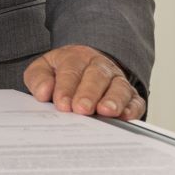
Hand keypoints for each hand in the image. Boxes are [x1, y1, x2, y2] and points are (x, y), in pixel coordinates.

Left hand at [23, 45, 145, 118]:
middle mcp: (99, 67)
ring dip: (114, 100)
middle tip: (82, 109)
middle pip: (96, 77)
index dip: (66, 88)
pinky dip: (132, 108)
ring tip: (106, 112)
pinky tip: (125, 117)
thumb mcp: (43, 69)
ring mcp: (116, 80)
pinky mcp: (130, 96)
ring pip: (119, 87)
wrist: (84, 66)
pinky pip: (135, 100)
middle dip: (89, 94)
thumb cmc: (61, 72)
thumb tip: (43, 92)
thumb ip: (39, 78)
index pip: (71, 71)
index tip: (62, 104)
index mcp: (76, 58)